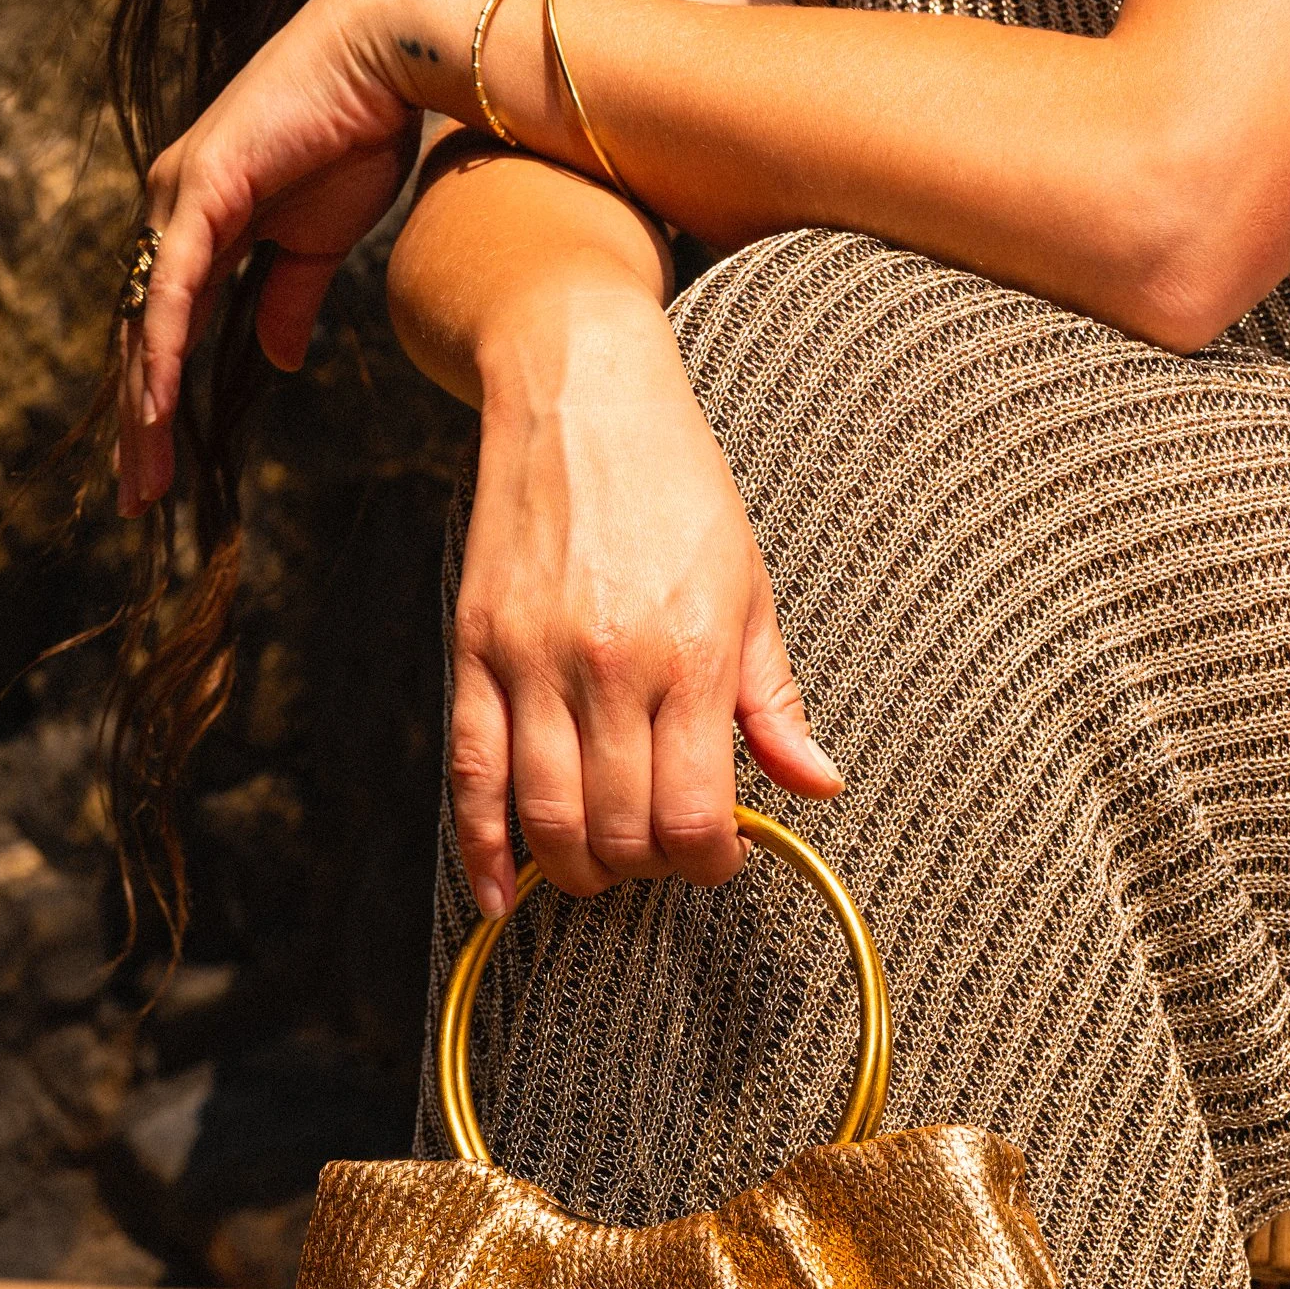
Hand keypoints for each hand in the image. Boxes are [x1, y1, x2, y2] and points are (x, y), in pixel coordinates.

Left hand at [116, 0, 504, 515]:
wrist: (383, 64)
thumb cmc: (356, 138)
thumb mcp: (318, 245)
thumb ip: (287, 301)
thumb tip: (273, 359)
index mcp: (199, 226)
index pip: (164, 332)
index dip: (158, 405)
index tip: (162, 476)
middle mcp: (175, 211)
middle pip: (141, 337)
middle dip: (138, 427)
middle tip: (137, 503)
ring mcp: (181, 198)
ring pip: (146, 322)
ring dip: (142, 407)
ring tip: (145, 476)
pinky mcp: (203, 188)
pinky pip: (173, 288)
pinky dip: (160, 349)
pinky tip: (156, 406)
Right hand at [450, 288, 841, 910]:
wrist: (580, 392)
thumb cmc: (676, 488)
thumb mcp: (752, 587)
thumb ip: (776, 702)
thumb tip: (818, 787)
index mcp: (693, 654)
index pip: (695, 814)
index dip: (709, 860)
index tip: (718, 853)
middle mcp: (611, 665)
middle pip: (622, 831)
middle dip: (646, 867)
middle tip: (659, 851)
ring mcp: (534, 660)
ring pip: (549, 818)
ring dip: (577, 870)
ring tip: (600, 864)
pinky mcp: (476, 650)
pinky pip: (471, 776)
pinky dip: (484, 850)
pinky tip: (501, 895)